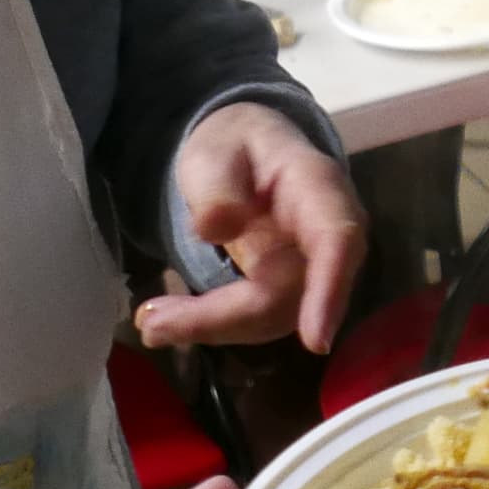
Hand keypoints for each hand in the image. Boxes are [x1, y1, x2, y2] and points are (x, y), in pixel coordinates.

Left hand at [144, 102, 364, 352]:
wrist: (243, 153)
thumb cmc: (235, 147)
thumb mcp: (214, 152)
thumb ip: (216, 187)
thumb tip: (217, 229)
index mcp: (318, 188)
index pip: (338, 241)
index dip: (330, 291)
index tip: (315, 341)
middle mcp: (325, 236)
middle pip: (291, 294)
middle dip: (226, 318)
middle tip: (153, 325)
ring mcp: (309, 269)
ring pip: (271, 316)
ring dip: (211, 328)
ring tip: (150, 322)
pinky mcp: (285, 291)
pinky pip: (255, 318)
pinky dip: (211, 325)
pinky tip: (166, 321)